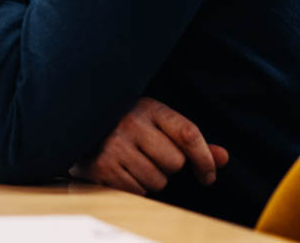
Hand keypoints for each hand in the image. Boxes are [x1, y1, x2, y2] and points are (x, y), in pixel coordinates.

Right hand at [68, 97, 228, 194]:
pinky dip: (134, 187)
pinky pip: (137, 191)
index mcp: (149, 107)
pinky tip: (121, 170)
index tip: (208, 175)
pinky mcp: (102, 166)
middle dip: (168, 166)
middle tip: (150, 155)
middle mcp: (131, 123)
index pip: (188, 134)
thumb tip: (224, 157)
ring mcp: (114, 145)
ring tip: (132, 162)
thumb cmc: (123, 124)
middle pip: (175, 163)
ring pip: (158, 181)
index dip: (205, 159)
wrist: (75, 123)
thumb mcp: (155, 122)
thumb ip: (189, 140)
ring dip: (151, 178)